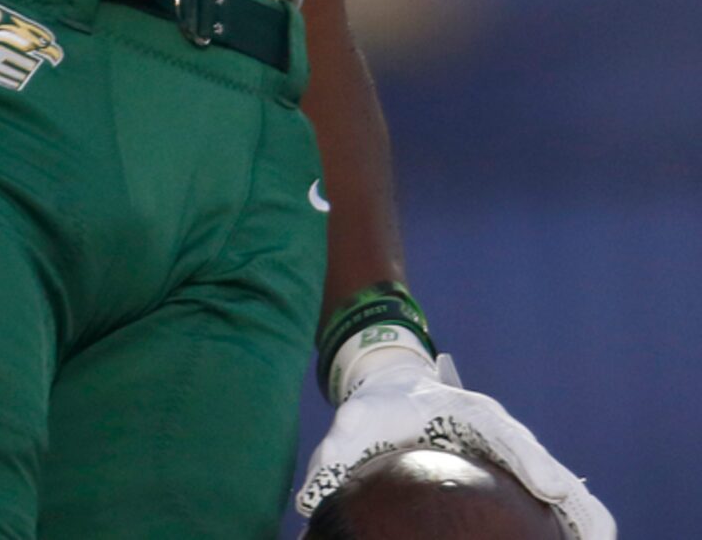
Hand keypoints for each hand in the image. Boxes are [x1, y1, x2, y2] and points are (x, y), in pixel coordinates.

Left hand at [297, 350, 615, 539]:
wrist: (394, 385)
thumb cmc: (378, 405)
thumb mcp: (355, 420)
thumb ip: (336, 451)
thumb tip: (308, 497)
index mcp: (465, 412)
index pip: (502, 433)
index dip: (529, 461)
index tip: (551, 489)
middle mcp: (497, 429)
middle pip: (544, 464)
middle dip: (573, 498)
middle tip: (600, 535)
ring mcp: (510, 449)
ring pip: (556, 483)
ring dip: (581, 515)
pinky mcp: (512, 468)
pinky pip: (547, 495)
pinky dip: (570, 519)